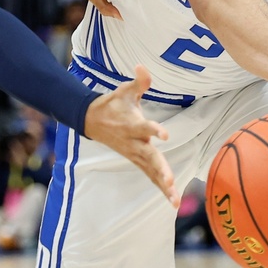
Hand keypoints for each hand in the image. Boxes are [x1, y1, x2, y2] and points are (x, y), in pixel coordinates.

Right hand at [83, 65, 178, 207]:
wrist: (91, 120)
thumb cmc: (113, 104)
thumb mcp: (124, 91)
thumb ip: (139, 81)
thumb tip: (143, 66)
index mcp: (132, 124)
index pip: (144, 127)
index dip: (154, 130)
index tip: (164, 135)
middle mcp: (134, 142)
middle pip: (149, 157)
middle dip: (160, 169)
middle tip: (170, 180)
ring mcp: (134, 154)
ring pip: (150, 171)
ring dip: (163, 185)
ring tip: (175, 200)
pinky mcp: (136, 161)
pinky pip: (150, 176)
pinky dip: (161, 188)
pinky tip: (173, 201)